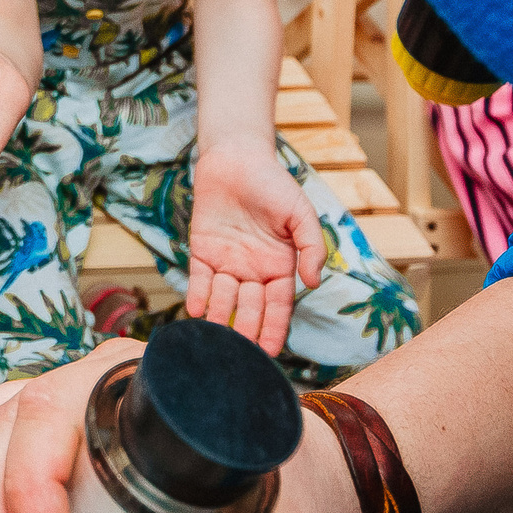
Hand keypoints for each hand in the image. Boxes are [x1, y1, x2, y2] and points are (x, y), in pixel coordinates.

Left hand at [184, 140, 324, 356]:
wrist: (237, 158)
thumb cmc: (274, 184)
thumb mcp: (301, 215)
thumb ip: (311, 248)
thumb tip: (315, 282)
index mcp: (280, 267)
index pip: (277, 306)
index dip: (273, 329)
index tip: (269, 353)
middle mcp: (253, 271)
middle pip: (249, 308)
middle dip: (245, 330)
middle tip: (240, 355)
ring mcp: (227, 262)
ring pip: (224, 298)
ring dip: (220, 318)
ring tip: (216, 340)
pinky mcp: (202, 251)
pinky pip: (200, 279)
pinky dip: (198, 295)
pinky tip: (197, 311)